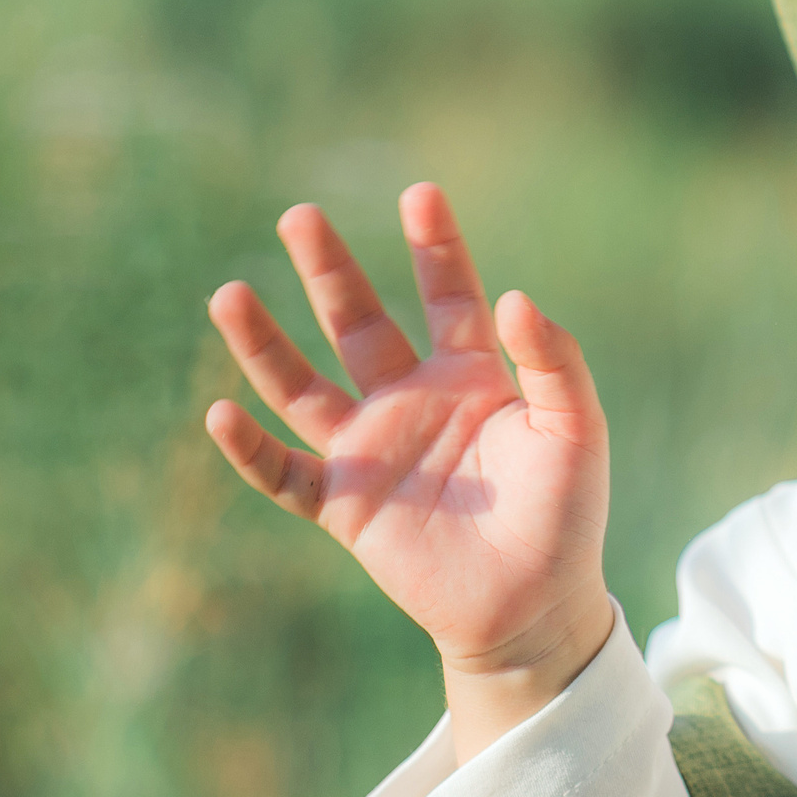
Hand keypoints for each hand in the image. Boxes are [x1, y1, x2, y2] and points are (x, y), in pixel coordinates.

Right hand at [205, 183, 614, 759]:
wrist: (534, 604)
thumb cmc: (566, 514)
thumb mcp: (575, 428)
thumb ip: (552, 361)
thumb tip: (515, 296)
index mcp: (471, 376)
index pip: (447, 294)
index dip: (434, 246)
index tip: (420, 192)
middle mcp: (412, 401)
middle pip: (359, 322)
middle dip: (330, 271)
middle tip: (299, 215)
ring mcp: (372, 450)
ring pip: (303, 386)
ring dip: (264, 345)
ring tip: (229, 293)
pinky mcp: (345, 505)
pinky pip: (284, 473)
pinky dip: (250, 448)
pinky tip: (221, 413)